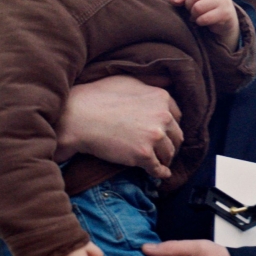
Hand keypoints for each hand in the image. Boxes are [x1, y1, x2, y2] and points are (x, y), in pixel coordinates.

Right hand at [54, 76, 182, 179]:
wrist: (79, 117)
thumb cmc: (99, 96)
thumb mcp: (129, 80)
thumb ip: (150, 83)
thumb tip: (166, 81)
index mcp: (161, 98)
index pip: (176, 116)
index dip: (170, 126)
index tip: (166, 133)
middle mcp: (163, 116)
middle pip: (176, 136)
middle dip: (171, 143)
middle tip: (165, 150)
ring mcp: (154, 135)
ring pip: (169, 153)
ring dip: (166, 158)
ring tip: (162, 162)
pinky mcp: (143, 154)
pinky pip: (158, 168)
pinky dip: (162, 173)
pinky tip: (162, 175)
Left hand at [170, 0, 239, 50]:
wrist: (227, 21)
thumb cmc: (208, 7)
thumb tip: (174, 0)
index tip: (181, 2)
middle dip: (189, 6)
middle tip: (193, 11)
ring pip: (197, 7)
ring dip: (194, 15)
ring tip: (198, 16)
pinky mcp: (225, 13)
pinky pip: (204, 18)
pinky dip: (200, 22)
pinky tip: (203, 22)